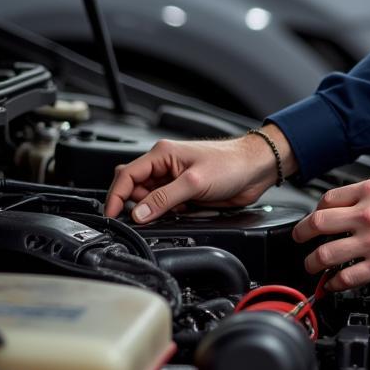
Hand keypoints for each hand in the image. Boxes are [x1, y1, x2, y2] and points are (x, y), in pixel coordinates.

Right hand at [104, 124, 295, 223]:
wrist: (256, 169)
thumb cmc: (231, 163)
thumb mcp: (194, 182)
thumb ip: (164, 198)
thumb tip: (138, 213)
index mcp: (162, 154)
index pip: (126, 176)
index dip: (116, 196)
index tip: (112, 215)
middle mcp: (165, 166)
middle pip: (135, 189)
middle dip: (137, 205)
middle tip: (150, 215)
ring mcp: (175, 180)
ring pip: (150, 200)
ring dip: (155, 210)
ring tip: (174, 210)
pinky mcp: (185, 192)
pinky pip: (166, 206)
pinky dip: (169, 213)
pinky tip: (184, 212)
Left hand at [292, 172, 369, 290]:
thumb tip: (355, 193)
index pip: (328, 199)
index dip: (316, 210)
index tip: (314, 218)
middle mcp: (367, 216)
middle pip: (318, 224)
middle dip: (301, 234)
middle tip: (298, 239)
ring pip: (325, 254)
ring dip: (312, 262)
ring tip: (311, 265)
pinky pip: (346, 278)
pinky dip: (333, 284)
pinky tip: (331, 284)